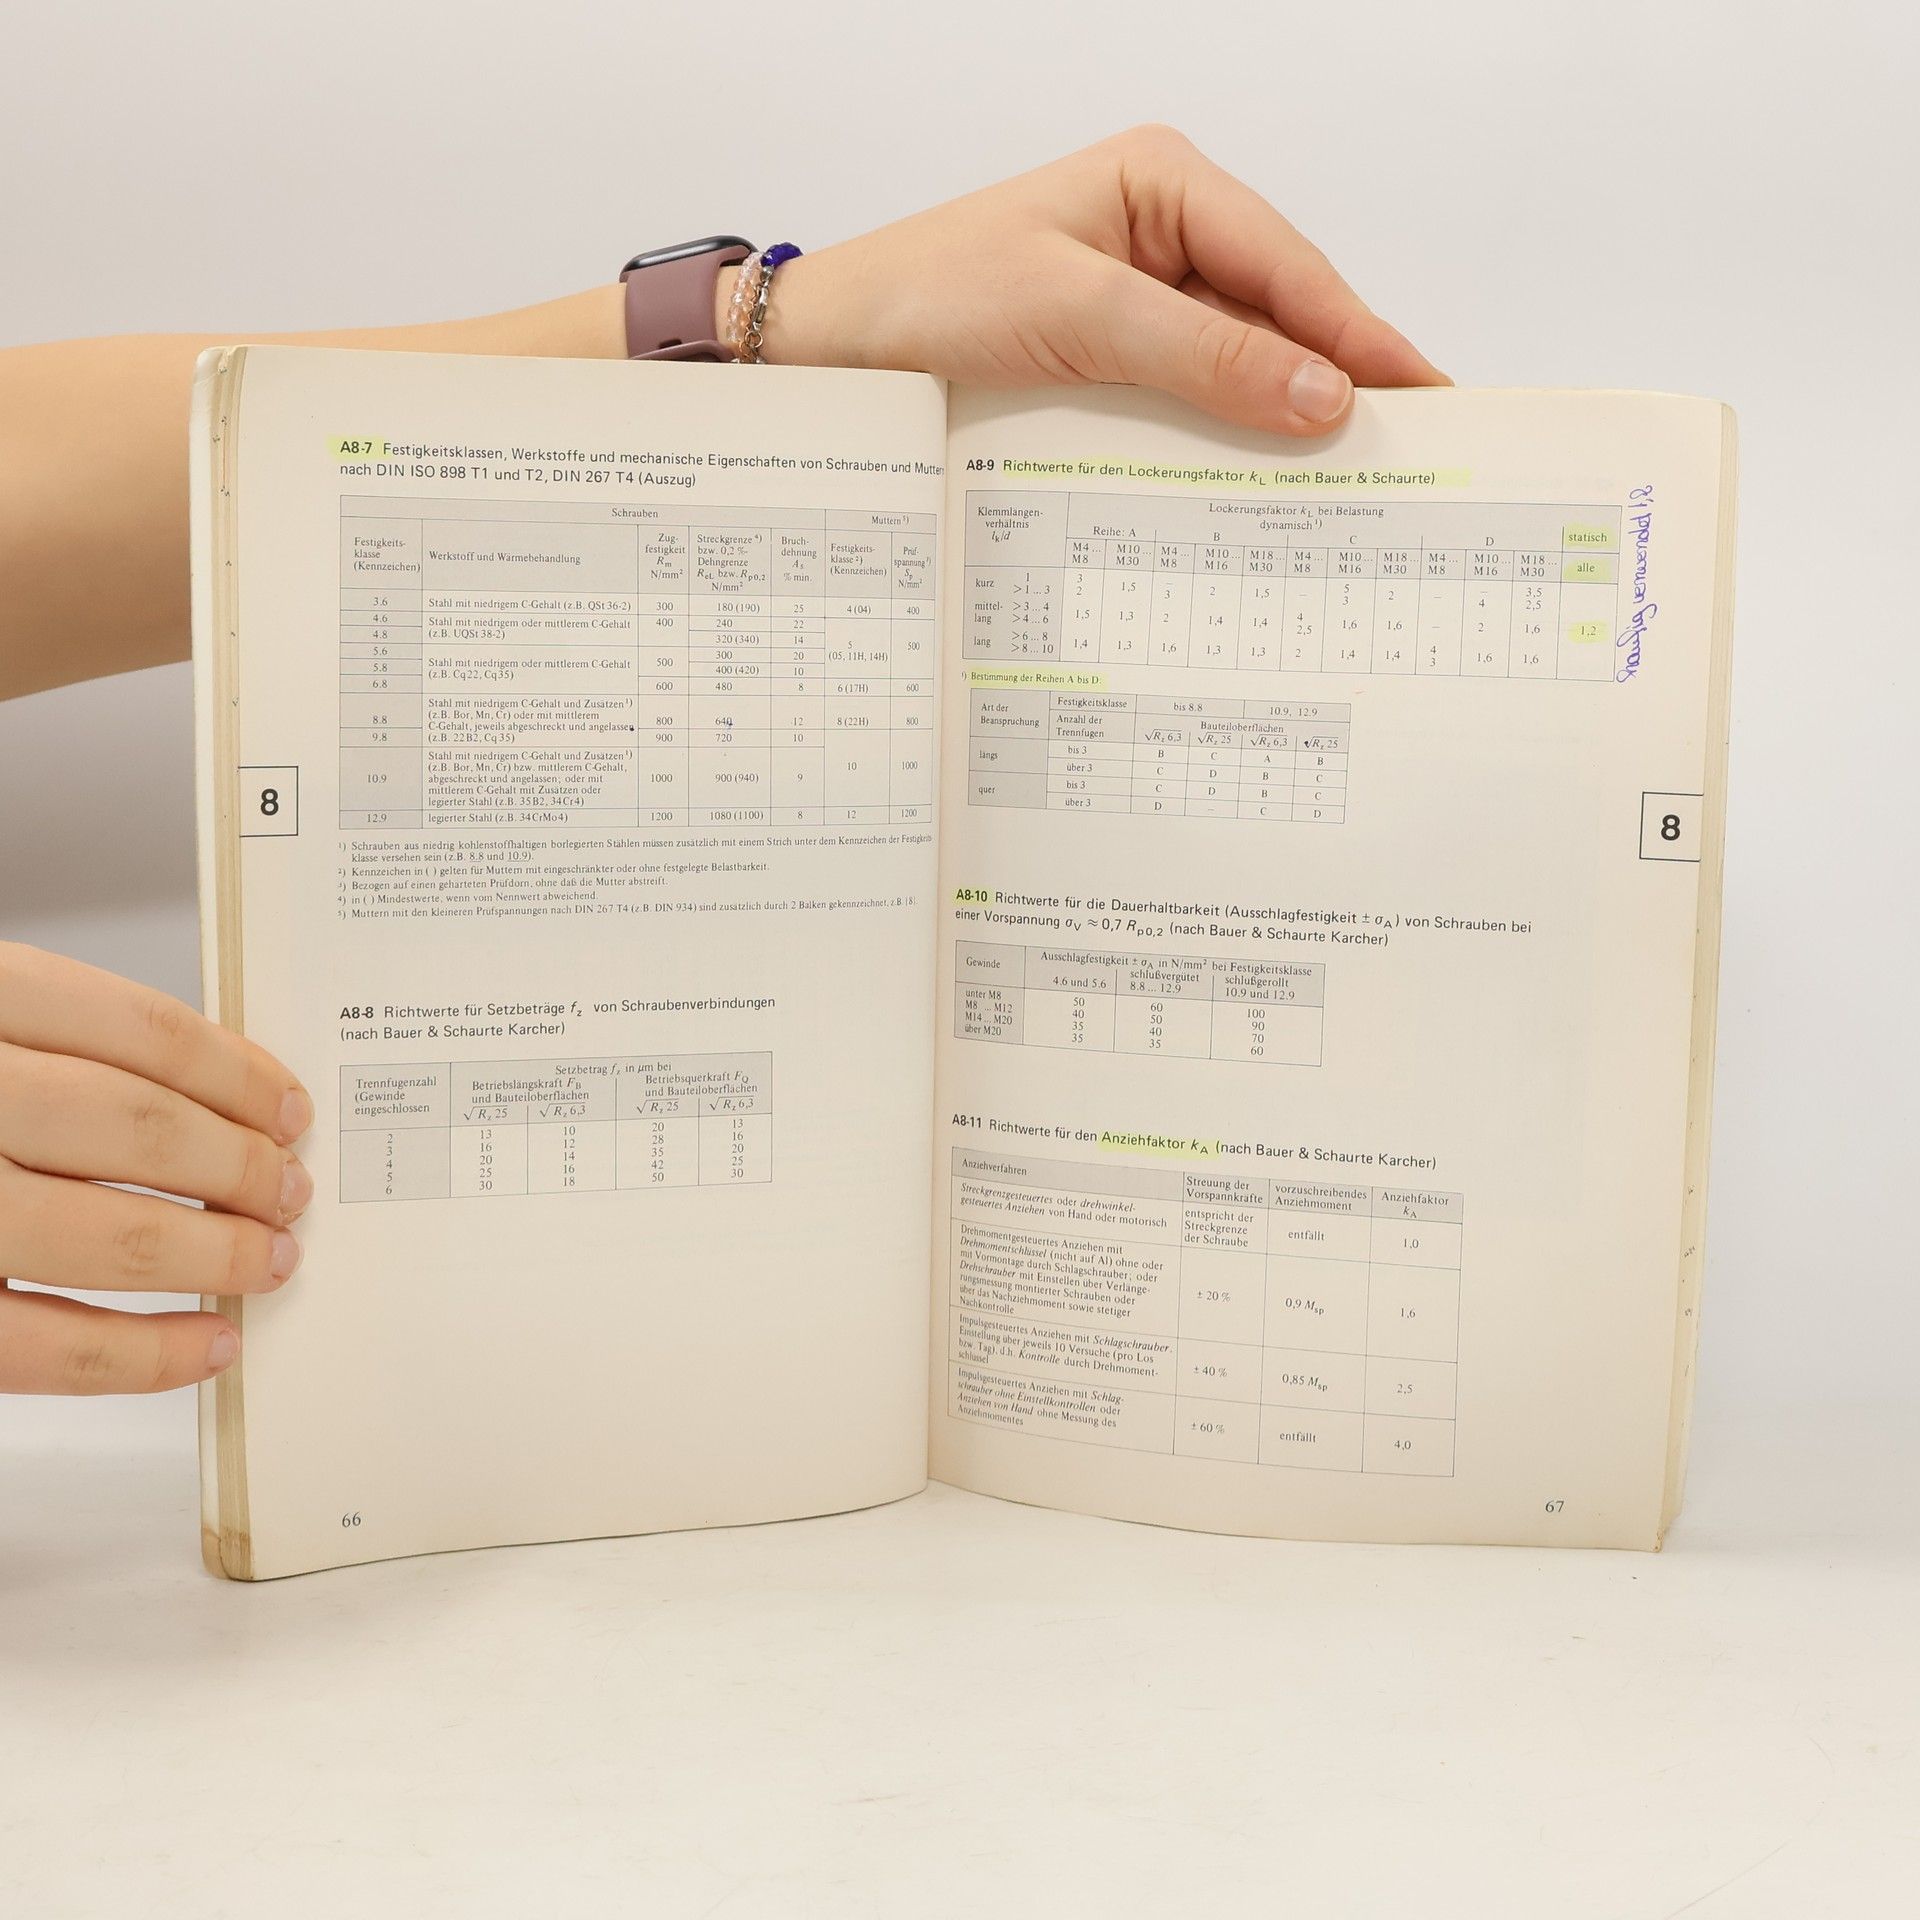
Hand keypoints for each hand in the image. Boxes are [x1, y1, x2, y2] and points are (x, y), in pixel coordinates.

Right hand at [0, 944, 311, 1393]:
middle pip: (138, 1131)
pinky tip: (208, 1345)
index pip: (136, 1029)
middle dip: (240, 1169)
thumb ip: (56, 1046)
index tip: (287, 1108)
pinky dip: (145, 1356)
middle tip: (291, 1189)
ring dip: (216, 1255)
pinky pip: (47, 1349)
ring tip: (270, 1259)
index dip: (236, 1074)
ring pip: (110, 1239)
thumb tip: (215, 1099)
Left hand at [761, 125, 1446, 432]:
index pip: (1289, 266)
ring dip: (1285, 417)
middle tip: (1410, 450)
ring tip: (1353, 477)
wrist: (829, 350)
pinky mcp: (1109, 356)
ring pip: (1241, 360)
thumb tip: (1323, 395)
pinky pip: (1190, 396)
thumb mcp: (1081, 316)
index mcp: (1163, 183)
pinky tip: (1260, 478)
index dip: (1361, 335)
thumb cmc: (932, 297)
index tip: (1425, 393)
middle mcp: (1160, 232)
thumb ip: (1207, 355)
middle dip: (1337, 378)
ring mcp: (1137, 297)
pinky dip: (1226, 436)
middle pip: (1279, 312)